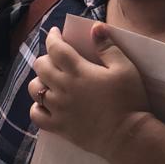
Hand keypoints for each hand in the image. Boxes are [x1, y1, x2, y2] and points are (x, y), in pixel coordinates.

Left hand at [27, 24, 150, 159]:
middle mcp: (63, 88)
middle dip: (46, 57)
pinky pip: (36, 115)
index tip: (55, 33)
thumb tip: (96, 27)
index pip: (56, 48)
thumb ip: (108, 47)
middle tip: (57, 59)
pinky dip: (37, 107)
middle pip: (41, 66)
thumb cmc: (129, 100)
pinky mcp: (58, 126)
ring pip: (35, 89)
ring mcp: (58, 108)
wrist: (128, 136)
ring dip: (40, 81)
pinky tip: (46, 104)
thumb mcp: (125, 68)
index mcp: (78, 71)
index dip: (52, 37)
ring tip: (50, 80)